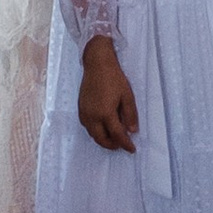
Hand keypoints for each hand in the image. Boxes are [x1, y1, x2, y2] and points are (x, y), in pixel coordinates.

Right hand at [78, 36, 138, 152]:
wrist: (97, 63)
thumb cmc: (114, 77)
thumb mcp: (127, 95)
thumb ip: (130, 115)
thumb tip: (132, 131)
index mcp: (106, 113)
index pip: (117, 136)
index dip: (125, 145)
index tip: (132, 149)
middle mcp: (93, 116)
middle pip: (101, 139)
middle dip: (112, 145)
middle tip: (122, 145)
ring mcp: (85, 113)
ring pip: (93, 134)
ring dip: (103, 139)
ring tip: (114, 137)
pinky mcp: (80, 109)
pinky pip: (87, 127)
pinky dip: (96, 132)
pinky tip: (103, 128)